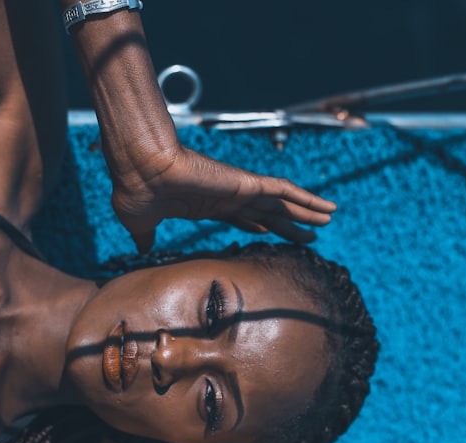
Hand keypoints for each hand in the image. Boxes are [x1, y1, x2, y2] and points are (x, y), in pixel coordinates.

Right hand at [109, 144, 336, 252]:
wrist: (140, 170)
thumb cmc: (136, 191)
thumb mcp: (140, 224)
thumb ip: (145, 237)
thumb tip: (140, 249)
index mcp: (206, 205)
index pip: (241, 217)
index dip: (259, 226)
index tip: (271, 234)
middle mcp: (227, 195)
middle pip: (268, 214)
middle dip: (289, 225)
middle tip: (311, 236)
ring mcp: (238, 189)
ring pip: (282, 203)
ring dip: (307, 212)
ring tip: (329, 219)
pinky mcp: (246, 183)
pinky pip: (285, 191)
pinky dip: (307, 198)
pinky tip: (326, 208)